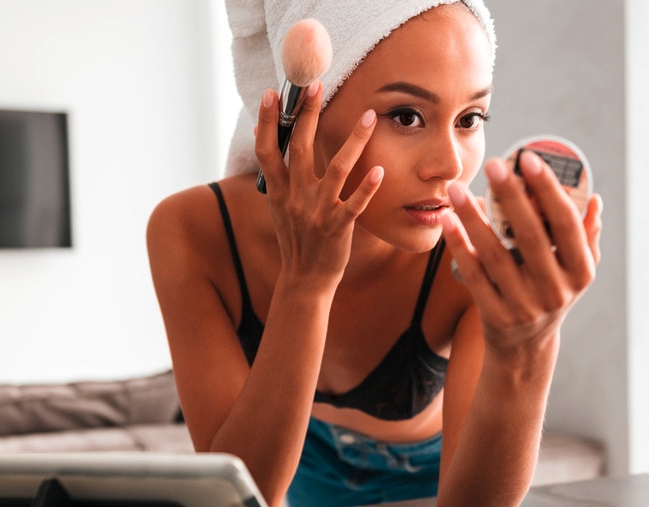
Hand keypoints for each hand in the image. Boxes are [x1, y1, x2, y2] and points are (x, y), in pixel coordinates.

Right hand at [254, 81, 383, 285]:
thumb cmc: (296, 238)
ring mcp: (317, 212)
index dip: (268, 121)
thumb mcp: (279, 206)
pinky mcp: (338, 227)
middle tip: (316, 85)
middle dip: (308, 115)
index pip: (267, 149)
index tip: (273, 93)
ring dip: (354, 141)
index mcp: (277, 191)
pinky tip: (380, 171)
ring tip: (370, 117)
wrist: (304, 278)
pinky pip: (354, 204)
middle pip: (300, 149)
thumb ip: (278, 175)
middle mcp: (294, 197)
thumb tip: (269, 139)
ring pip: (336, 169)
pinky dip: (367, 188)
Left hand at [443, 149, 601, 353]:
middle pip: (530, 235)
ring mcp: (523, 306)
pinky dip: (459, 247)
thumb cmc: (550, 294)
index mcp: (580, 272)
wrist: (525, 349)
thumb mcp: (575, 273)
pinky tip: (447, 221)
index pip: (566, 224)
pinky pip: (473, 275)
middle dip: (511, 196)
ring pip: (494, 255)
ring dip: (473, 218)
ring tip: (457, 189)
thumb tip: (593, 198)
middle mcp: (555, 290)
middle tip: (494, 163)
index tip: (529, 159)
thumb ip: (585, 237)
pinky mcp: (494, 316)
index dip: (549, 190)